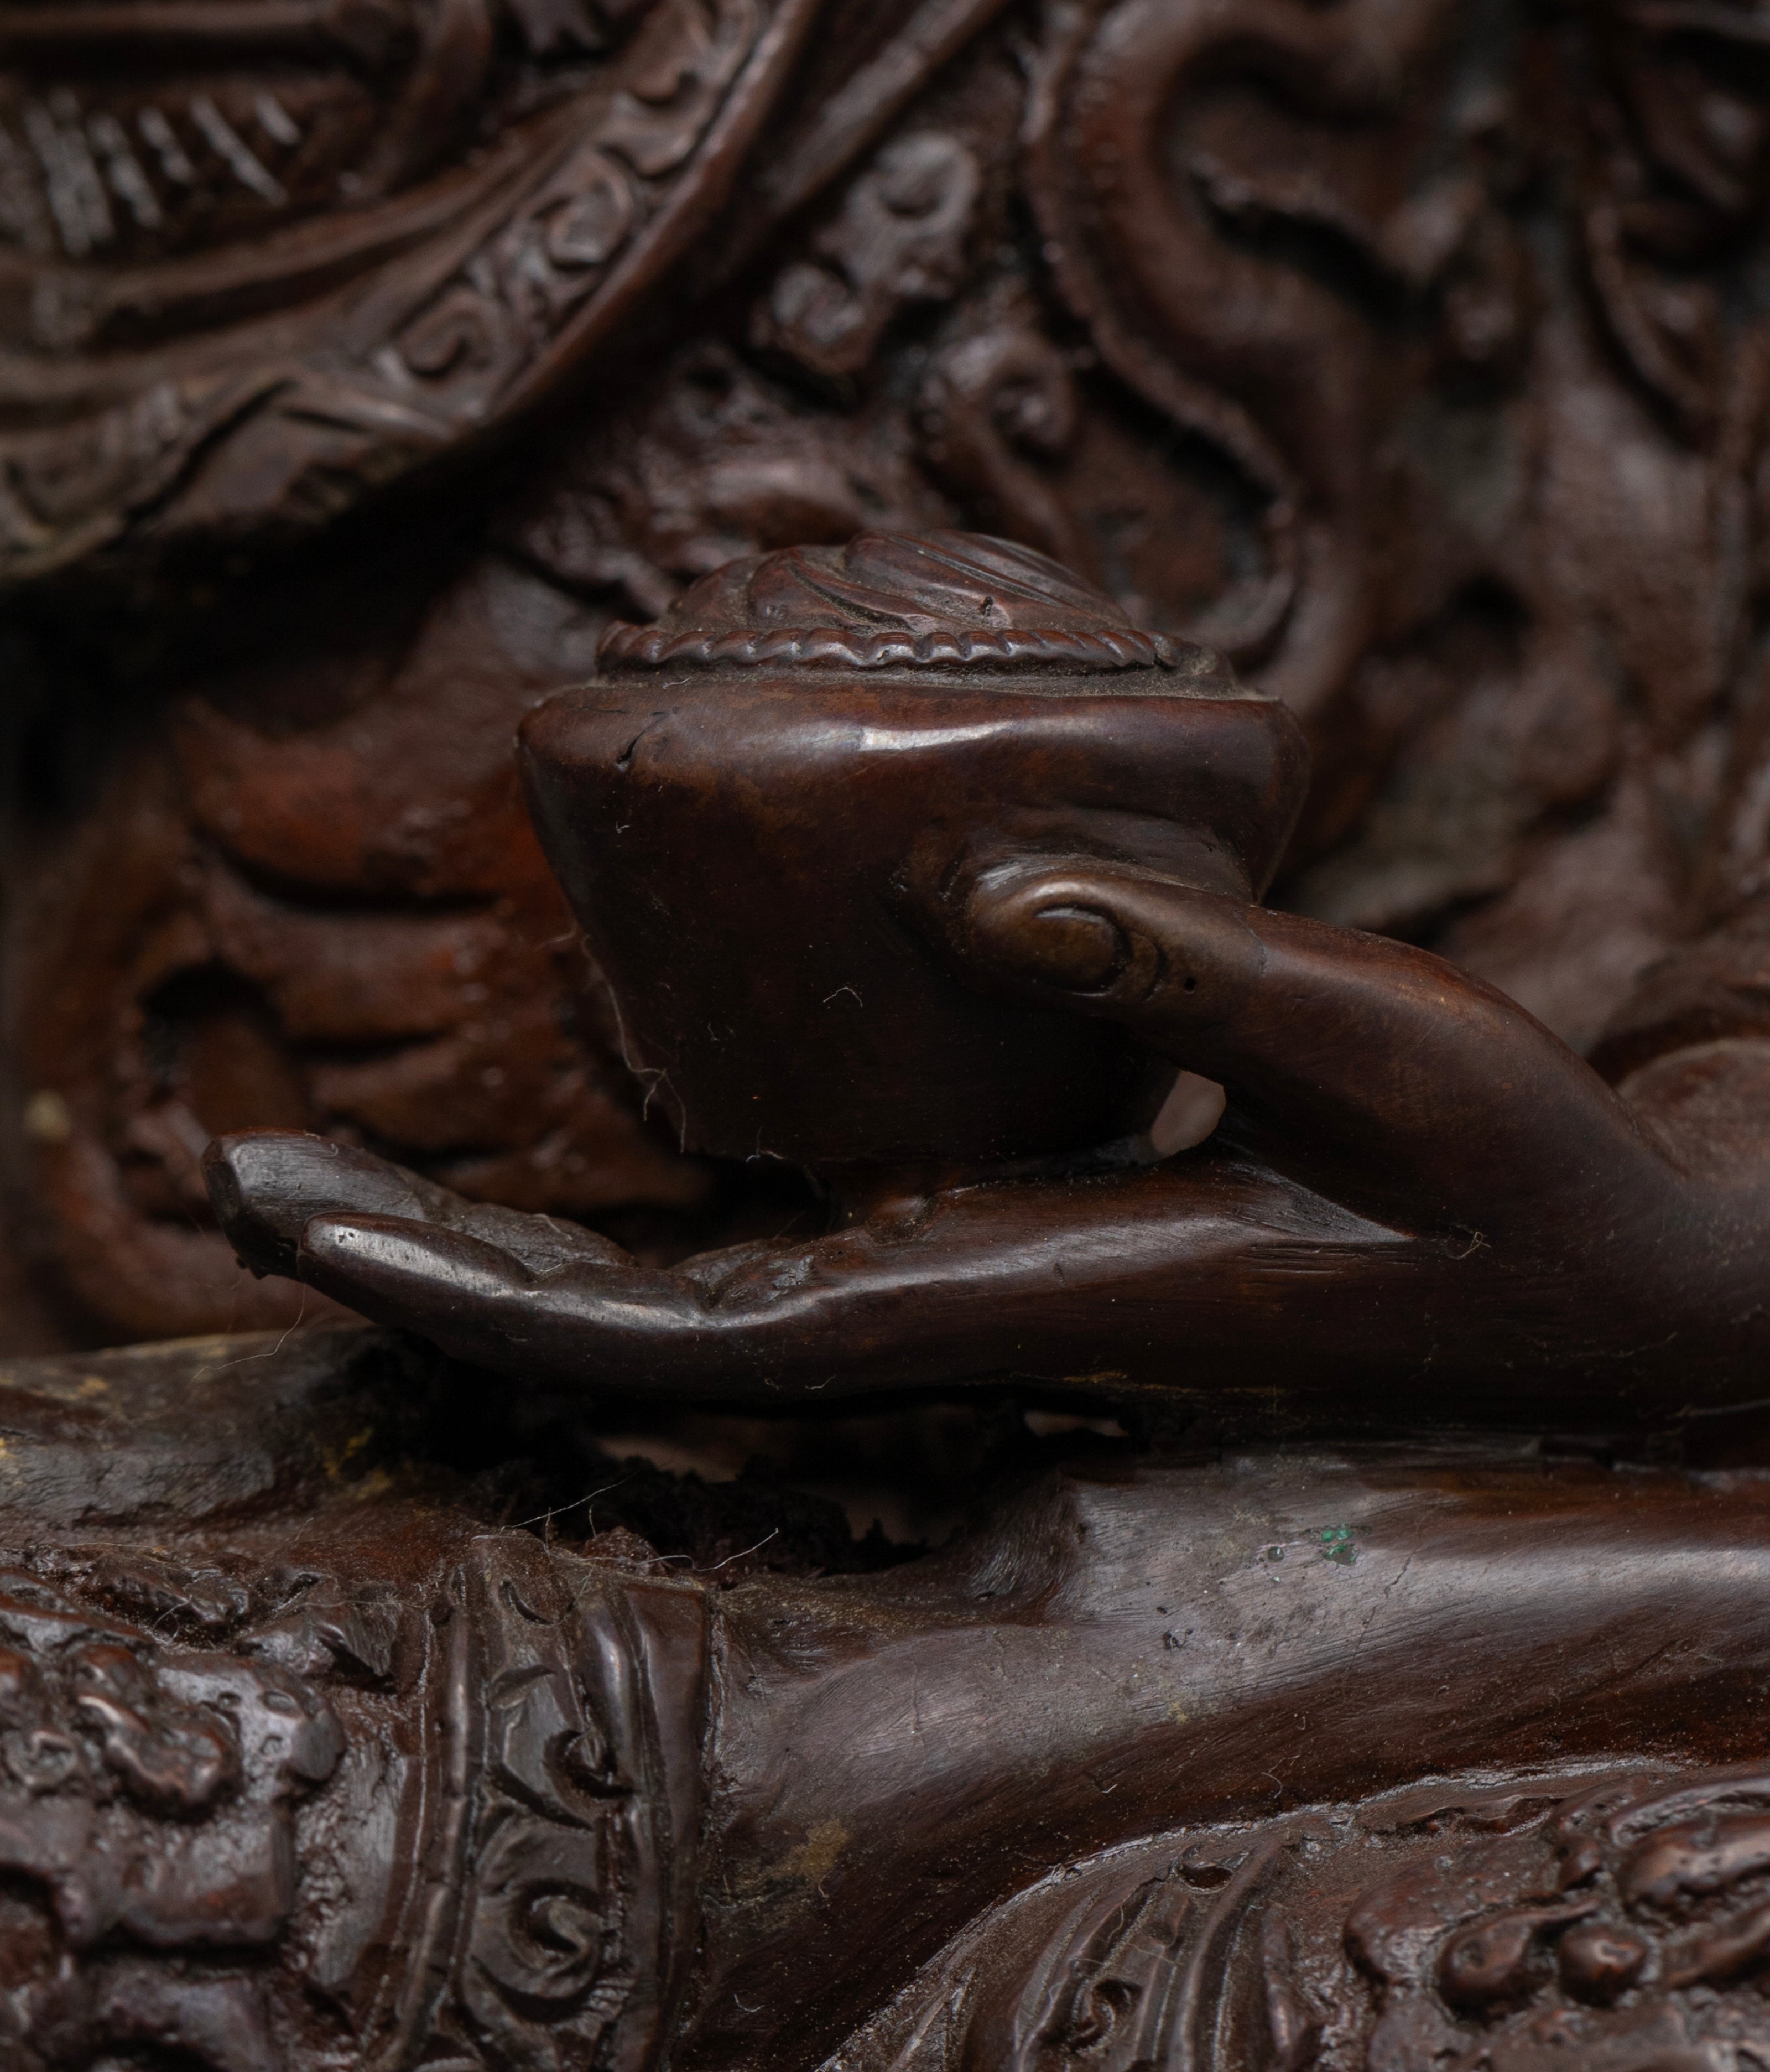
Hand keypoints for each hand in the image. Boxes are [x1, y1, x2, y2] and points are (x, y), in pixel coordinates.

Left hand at [206, 863, 1769, 1422]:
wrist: (1605, 1291)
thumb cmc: (1521, 1179)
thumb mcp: (1395, 1049)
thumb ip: (1195, 960)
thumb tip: (992, 882)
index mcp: (1017, 1298)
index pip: (687, 1333)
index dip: (482, 1293)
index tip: (298, 1222)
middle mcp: (966, 1315)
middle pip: (635, 1334)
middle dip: (434, 1276)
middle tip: (244, 1180)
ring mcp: (980, 1286)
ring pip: (692, 1290)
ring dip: (516, 1240)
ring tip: (354, 1167)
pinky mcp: (1018, 1237)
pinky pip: (789, 1230)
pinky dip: (656, 1193)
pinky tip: (595, 1123)